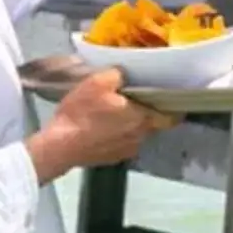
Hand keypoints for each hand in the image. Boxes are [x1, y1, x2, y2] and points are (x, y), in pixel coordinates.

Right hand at [26, 68, 158, 181]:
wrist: (58, 147)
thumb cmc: (81, 113)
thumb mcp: (97, 82)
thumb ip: (118, 74)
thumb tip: (125, 74)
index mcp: (143, 119)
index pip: (171, 117)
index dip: (173, 108)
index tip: (169, 99)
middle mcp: (140, 137)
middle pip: (153, 124)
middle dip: (147, 112)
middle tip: (135, 100)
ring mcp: (127, 151)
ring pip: (137, 134)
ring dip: (131, 125)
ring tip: (116, 113)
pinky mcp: (113, 159)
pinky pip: (122, 143)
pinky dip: (118, 136)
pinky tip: (103, 128)